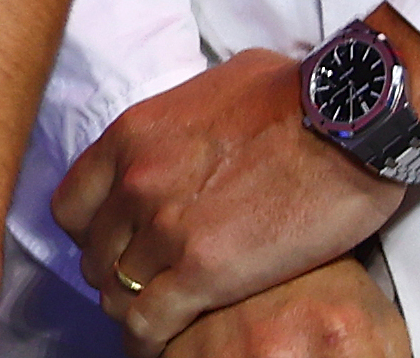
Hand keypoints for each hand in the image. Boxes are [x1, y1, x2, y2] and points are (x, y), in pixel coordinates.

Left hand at [57, 52, 409, 353]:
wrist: (346, 122)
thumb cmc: (294, 95)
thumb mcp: (213, 87)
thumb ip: (180, 123)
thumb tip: (186, 134)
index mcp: (132, 137)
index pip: (72, 204)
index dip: (91, 232)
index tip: (115, 244)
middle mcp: (135, 182)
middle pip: (93, 253)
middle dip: (115, 274)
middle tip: (145, 286)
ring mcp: (166, 228)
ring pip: (118, 291)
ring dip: (135, 308)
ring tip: (158, 321)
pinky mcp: (205, 271)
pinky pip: (150, 321)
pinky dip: (151, 339)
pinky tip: (163, 346)